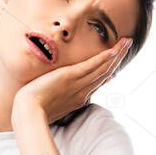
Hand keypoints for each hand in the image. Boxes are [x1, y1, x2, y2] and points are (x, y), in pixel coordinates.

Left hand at [12, 36, 132, 126]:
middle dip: (117, 59)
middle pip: (105, 73)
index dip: (106, 73)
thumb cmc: (32, 110)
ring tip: (126, 42)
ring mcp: (78, 84)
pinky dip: (105, 57)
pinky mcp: (72, 77)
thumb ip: (53, 100)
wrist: (28, 112)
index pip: (96, 83)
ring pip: (103, 67)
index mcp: (77, 99)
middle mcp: (82, 92)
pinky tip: (114, 49)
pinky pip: (93, 66)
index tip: (113, 66)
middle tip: (127, 46)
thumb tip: (49, 98)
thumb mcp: (47, 105)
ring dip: (117, 54)